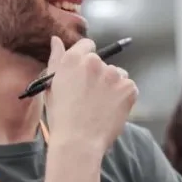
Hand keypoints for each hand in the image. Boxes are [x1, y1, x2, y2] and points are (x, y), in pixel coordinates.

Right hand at [43, 36, 138, 152]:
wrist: (78, 141)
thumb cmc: (61, 117)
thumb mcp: (51, 86)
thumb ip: (56, 59)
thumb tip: (56, 39)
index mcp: (73, 59)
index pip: (87, 45)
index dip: (87, 58)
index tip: (87, 73)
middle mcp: (94, 63)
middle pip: (103, 63)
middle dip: (100, 76)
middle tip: (92, 97)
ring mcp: (113, 74)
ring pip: (118, 74)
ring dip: (113, 85)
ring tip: (101, 106)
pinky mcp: (128, 88)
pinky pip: (129, 87)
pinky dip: (124, 97)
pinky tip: (111, 110)